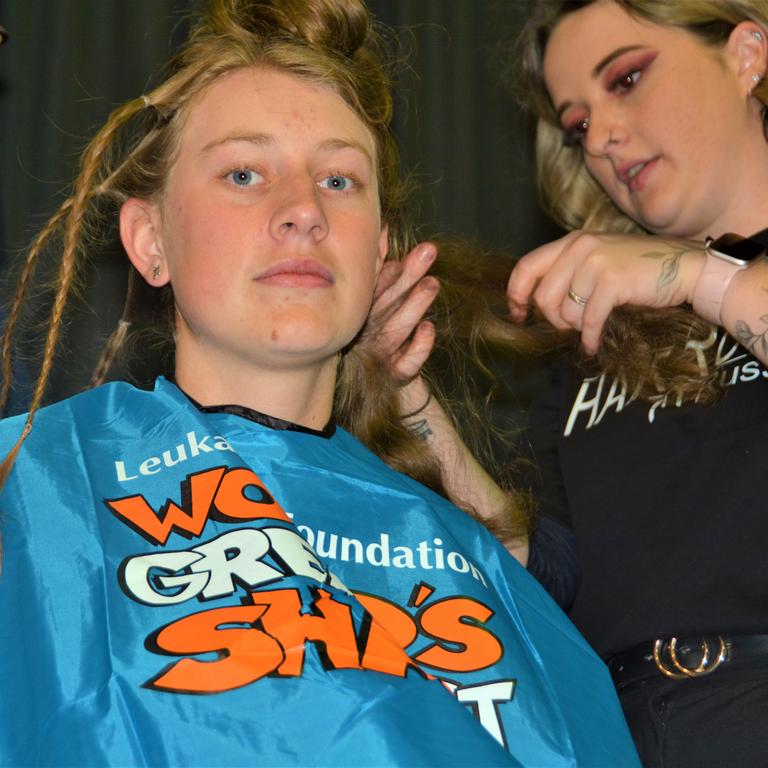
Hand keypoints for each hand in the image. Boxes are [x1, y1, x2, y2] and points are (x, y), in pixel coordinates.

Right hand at [366, 242, 439, 381]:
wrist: (386, 384)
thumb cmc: (382, 331)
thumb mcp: (380, 297)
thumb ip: (380, 265)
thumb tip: (385, 228)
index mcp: (363, 313)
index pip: (374, 290)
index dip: (388, 272)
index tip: (401, 255)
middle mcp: (368, 332)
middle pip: (387, 303)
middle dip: (407, 276)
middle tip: (429, 252)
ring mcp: (382, 354)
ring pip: (396, 330)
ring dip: (415, 306)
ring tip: (433, 284)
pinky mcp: (396, 375)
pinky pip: (406, 364)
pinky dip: (418, 347)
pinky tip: (429, 329)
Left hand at [507, 230, 703, 352]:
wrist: (686, 268)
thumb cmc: (639, 270)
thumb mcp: (597, 260)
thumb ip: (567, 273)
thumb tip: (535, 304)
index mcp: (571, 242)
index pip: (526, 267)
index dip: (517, 295)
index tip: (519, 315)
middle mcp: (580, 247)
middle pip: (543, 297)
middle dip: (554, 320)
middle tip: (571, 327)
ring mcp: (597, 262)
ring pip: (566, 312)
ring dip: (577, 328)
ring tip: (592, 325)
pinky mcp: (613, 282)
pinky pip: (589, 321)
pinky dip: (590, 338)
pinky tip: (593, 344)